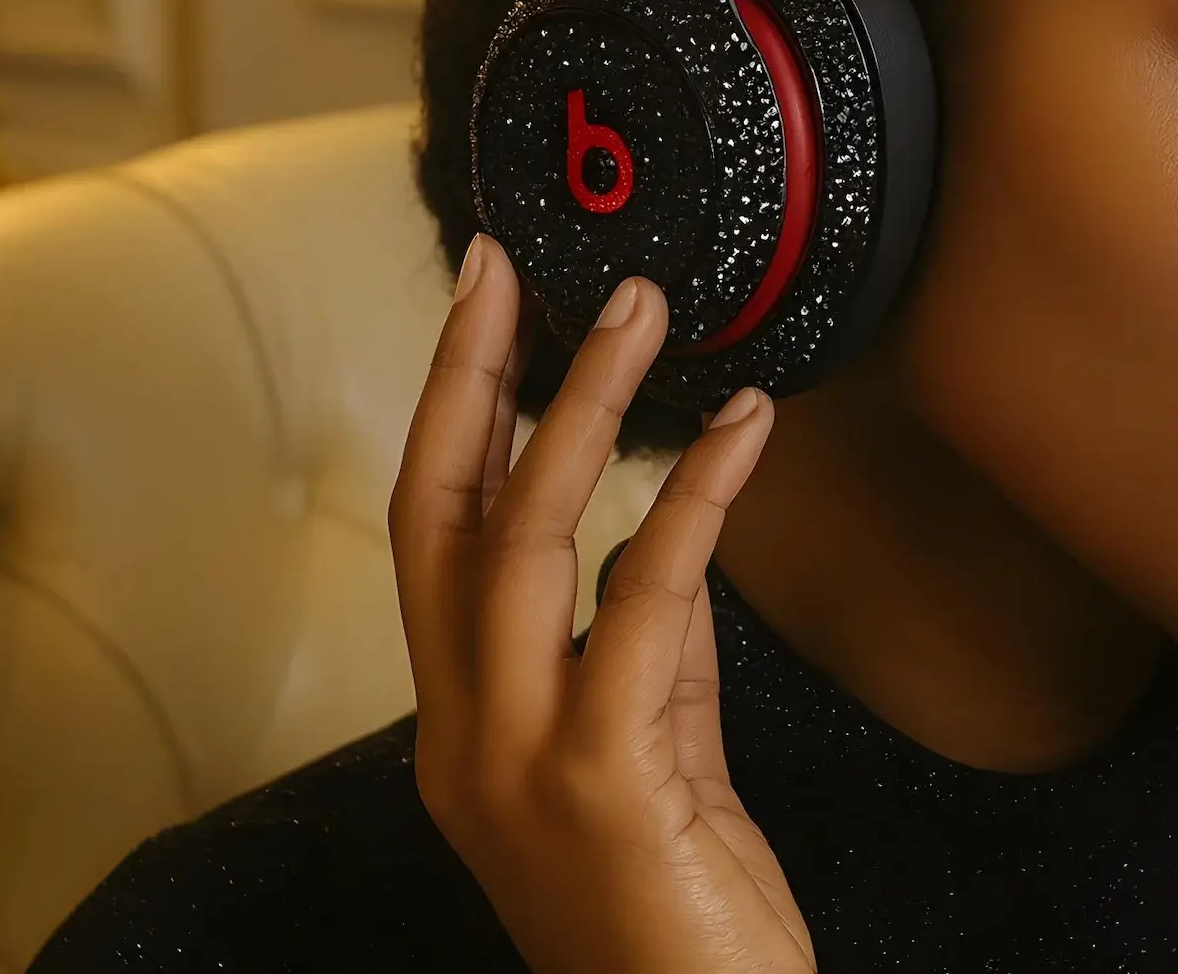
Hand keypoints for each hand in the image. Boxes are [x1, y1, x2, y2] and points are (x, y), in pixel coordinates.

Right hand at [388, 233, 813, 973]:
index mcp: (464, 731)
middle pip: (441, 518)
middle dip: (470, 379)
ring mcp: (517, 761)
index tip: (483, 314)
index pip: (437, 541)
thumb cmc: (677, 923)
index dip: (453, 417)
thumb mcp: (656, 762)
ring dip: (581, 407)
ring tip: (639, 311)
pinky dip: (692, 501)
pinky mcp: (600, 778)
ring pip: (523, 541)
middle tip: (512, 268)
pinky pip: (644, 603)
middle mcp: (463, 738)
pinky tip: (740, 431)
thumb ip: (650, 655)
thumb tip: (661, 536)